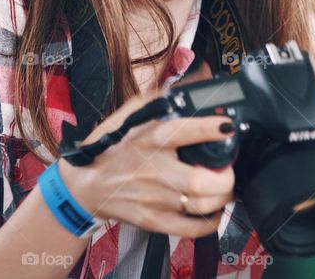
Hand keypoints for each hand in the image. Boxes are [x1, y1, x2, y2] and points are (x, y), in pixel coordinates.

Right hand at [58, 91, 235, 237]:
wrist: (86, 184)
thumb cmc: (111, 147)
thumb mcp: (131, 114)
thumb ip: (162, 99)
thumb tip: (193, 86)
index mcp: (150, 138)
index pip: (185, 131)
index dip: (211, 128)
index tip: (227, 126)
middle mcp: (154, 169)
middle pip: (201, 181)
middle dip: (225, 176)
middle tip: (228, 169)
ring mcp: (154, 198)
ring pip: (201, 205)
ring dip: (222, 197)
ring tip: (224, 187)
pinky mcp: (153, 220)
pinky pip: (191, 228)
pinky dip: (210, 222)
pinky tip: (213, 210)